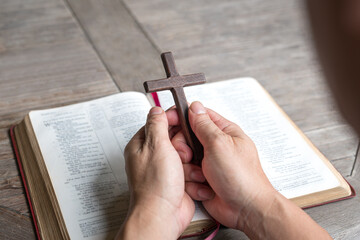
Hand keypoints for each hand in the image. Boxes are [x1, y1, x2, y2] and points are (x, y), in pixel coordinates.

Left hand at [117, 107, 194, 239]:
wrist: (163, 216)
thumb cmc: (155, 185)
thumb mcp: (156, 146)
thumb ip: (157, 125)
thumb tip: (156, 110)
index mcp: (142, 145)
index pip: (159, 122)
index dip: (174, 120)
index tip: (185, 121)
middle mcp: (152, 156)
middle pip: (176, 138)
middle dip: (184, 146)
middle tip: (181, 154)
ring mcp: (165, 169)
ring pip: (186, 154)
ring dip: (190, 163)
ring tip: (185, 172)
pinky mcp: (177, 181)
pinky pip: (191, 170)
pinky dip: (193, 176)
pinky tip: (190, 182)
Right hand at [178, 101, 331, 239]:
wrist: (246, 209)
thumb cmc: (241, 177)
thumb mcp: (220, 145)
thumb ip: (204, 125)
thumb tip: (194, 107)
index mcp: (222, 132)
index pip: (197, 115)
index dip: (181, 116)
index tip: (169, 121)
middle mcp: (214, 146)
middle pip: (185, 137)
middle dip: (183, 148)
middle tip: (189, 156)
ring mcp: (207, 163)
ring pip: (182, 158)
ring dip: (188, 169)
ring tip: (203, 176)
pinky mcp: (201, 179)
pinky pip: (185, 175)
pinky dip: (192, 183)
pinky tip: (204, 187)